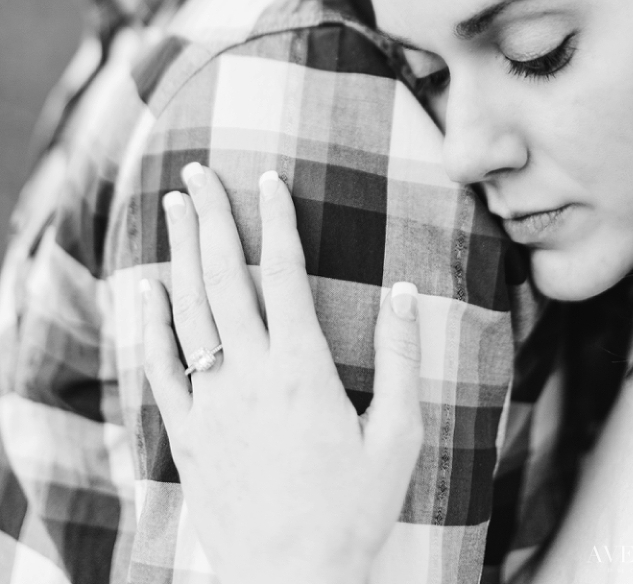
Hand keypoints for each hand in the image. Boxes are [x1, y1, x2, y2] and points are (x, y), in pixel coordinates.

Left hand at [141, 165, 423, 583]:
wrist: (292, 580)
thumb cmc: (353, 512)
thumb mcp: (399, 437)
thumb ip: (403, 360)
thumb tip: (406, 292)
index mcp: (302, 368)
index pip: (285, 273)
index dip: (277, 219)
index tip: (270, 178)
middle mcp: (249, 374)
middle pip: (224, 277)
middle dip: (213, 217)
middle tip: (199, 171)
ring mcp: (210, 402)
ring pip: (188, 310)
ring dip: (180, 251)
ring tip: (175, 205)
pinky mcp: (186, 434)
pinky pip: (159, 367)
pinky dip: (149, 323)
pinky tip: (144, 288)